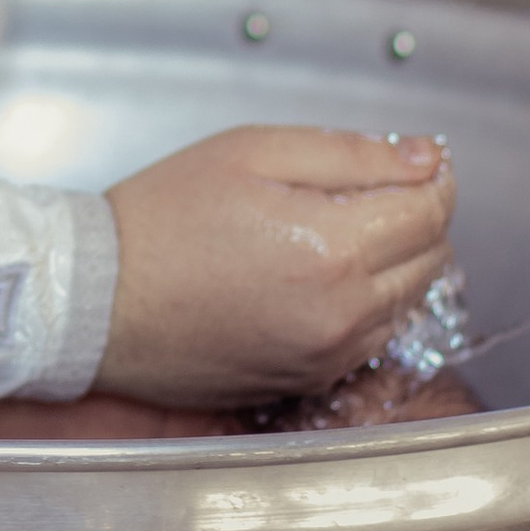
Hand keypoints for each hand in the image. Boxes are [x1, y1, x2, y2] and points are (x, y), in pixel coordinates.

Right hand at [101, 126, 452, 409]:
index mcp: (333, 248)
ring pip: (407, 302)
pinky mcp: (308, 379)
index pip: (432, 210)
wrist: (97, 302)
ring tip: (339, 232)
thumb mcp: (253, 151)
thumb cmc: (162, 218)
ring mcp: (327, 354)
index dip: (432, 177)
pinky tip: (319, 276)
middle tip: (372, 190)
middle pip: (432, 258)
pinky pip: (371, 338)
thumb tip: (423, 158)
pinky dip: (367, 304)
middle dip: (417, 217)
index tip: (415, 162)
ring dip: (396, 263)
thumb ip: (352, 151)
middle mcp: (342, 313)